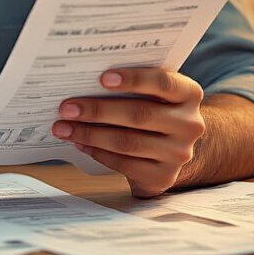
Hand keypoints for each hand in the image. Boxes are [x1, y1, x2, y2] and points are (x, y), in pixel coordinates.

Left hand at [51, 67, 203, 196]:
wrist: (174, 146)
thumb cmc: (154, 109)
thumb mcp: (153, 92)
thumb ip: (132, 83)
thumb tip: (83, 78)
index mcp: (188, 94)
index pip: (162, 82)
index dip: (133, 79)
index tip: (101, 78)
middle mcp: (189, 124)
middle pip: (139, 114)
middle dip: (97, 110)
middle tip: (66, 108)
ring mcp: (179, 153)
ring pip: (128, 142)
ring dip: (90, 134)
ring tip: (64, 127)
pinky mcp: (164, 176)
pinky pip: (125, 164)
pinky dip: (98, 153)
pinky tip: (80, 144)